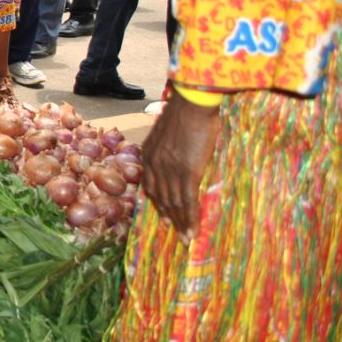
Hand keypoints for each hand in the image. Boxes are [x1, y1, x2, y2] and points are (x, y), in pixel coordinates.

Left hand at [141, 89, 222, 240]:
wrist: (191, 104)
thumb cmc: (184, 113)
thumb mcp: (167, 133)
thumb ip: (168, 148)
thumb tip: (179, 156)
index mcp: (148, 155)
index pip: (151, 186)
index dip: (157, 203)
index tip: (163, 216)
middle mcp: (155, 166)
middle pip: (161, 198)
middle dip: (169, 217)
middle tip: (175, 232)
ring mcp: (169, 170)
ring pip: (174, 203)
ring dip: (181, 222)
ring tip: (186, 237)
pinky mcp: (187, 172)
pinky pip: (188, 201)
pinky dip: (190, 218)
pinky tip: (193, 230)